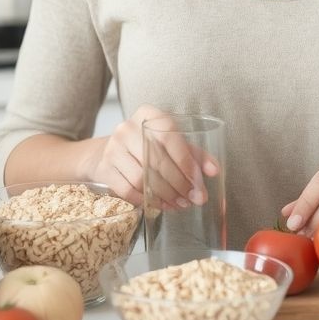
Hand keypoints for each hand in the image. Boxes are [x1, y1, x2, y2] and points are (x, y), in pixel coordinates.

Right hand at [83, 105, 219, 206]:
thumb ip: (193, 154)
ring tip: (178, 204)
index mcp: (148, 114)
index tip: (199, 182)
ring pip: (143, 177)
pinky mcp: (104, 167)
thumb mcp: (169, 143)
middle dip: (179, 184)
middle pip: (157, 160)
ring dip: (164, 195)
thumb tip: (214, 170)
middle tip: (192, 199)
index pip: (169, 136)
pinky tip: (158, 205)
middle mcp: (127, 128)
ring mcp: (112, 147)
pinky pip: (127, 189)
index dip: (185, 161)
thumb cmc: (146, 146)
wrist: (107, 152)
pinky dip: (145, 200)